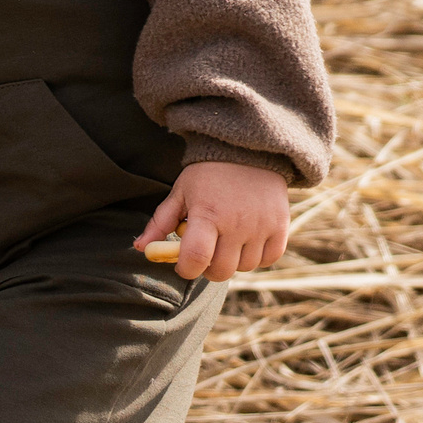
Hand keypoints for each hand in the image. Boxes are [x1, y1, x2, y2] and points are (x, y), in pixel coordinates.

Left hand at [135, 161, 290, 281]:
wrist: (247, 152)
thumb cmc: (207, 175)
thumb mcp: (180, 193)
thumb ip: (161, 223)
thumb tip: (141, 248)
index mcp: (207, 213)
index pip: (196, 258)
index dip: (186, 269)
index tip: (183, 265)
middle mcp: (236, 223)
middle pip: (221, 270)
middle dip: (207, 268)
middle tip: (204, 253)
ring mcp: (261, 227)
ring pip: (244, 268)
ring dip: (232, 261)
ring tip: (226, 240)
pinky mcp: (280, 228)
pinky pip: (268, 260)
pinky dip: (256, 257)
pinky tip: (246, 241)